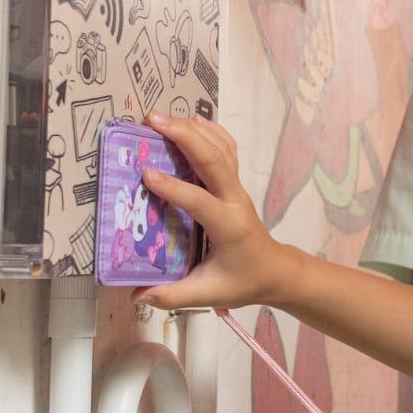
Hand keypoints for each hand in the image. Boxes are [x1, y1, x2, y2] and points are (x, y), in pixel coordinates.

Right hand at [134, 112, 294, 311]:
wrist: (276, 271)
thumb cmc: (243, 281)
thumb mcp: (209, 293)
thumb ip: (173, 295)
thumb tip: (136, 296)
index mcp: (229, 227)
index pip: (201, 202)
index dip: (175, 188)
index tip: (146, 174)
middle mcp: (235, 201)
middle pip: (214, 160)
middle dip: (185, 136)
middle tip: (151, 120)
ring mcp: (237, 188)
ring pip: (220, 148)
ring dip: (192, 128)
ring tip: (159, 117)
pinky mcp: (234, 183)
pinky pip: (225, 149)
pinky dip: (209, 131)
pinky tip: (190, 120)